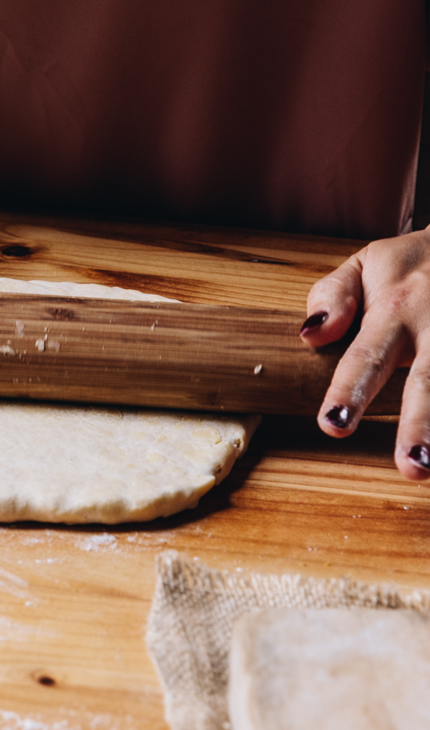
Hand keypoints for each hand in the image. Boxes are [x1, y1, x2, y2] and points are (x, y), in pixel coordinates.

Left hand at [302, 230, 429, 480]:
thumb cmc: (413, 265)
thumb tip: (310, 336)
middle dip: (421, 423)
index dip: (350, 391)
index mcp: (396, 306)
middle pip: (429, 378)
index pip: (366, 355)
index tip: (333, 425)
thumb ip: (333, 296)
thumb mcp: (366, 263)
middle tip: (412, 466)